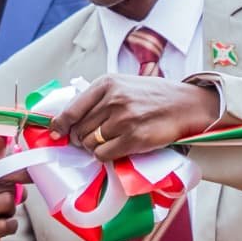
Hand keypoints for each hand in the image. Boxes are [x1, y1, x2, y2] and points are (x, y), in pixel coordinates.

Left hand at [49, 75, 220, 160]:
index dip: (60, 125)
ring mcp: (124, 120)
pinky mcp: (134, 139)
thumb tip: (68, 119)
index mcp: (107, 84)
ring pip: (90, 144)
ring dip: (94, 147)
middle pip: (79, 130)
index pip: (71, 109)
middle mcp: (113, 100)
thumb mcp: (123, 85)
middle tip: (90, 139)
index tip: (56, 132)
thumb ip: (98, 98)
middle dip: (81, 138)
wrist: (185, 105)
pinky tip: (116, 149)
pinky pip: (104, 155)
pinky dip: (106, 156)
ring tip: (108, 141)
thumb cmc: (153, 96)